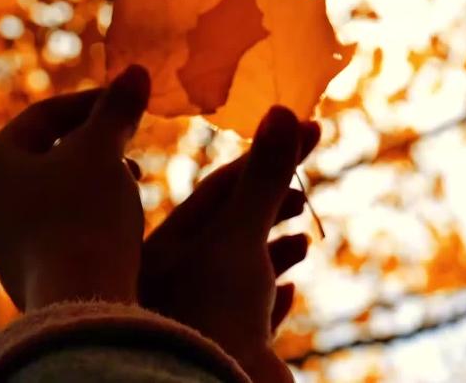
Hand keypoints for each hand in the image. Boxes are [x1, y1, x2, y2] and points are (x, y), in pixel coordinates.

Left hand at [0, 66, 149, 310]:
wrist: (80, 306)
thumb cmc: (84, 214)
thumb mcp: (102, 150)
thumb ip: (117, 108)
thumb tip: (136, 71)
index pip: (42, 116)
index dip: (92, 102)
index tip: (130, 100)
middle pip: (46, 155)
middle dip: (95, 144)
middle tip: (132, 145)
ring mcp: (3, 245)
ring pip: (55, 194)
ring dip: (96, 179)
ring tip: (132, 183)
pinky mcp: (28, 276)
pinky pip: (60, 229)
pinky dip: (91, 216)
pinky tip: (121, 223)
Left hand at [140, 107, 318, 382]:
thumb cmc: (213, 312)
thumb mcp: (242, 234)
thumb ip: (264, 177)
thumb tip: (288, 111)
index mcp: (159, 249)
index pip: (216, 190)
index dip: (266, 161)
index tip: (305, 136)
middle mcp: (165, 285)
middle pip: (225, 229)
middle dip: (270, 206)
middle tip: (304, 189)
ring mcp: (187, 322)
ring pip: (233, 273)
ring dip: (271, 250)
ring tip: (303, 239)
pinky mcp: (211, 354)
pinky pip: (238, 318)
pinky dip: (267, 298)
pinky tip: (289, 290)